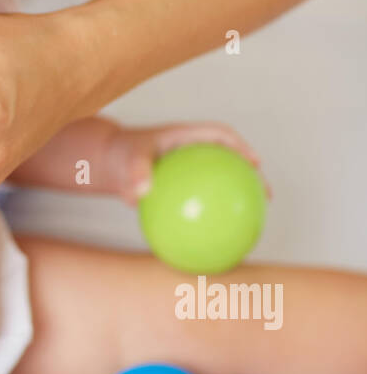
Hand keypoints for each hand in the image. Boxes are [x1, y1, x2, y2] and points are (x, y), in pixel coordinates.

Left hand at [106, 120, 271, 206]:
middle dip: (251, 175)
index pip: (219, 135)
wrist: (107, 162)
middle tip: (265, 194)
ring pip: (221, 181)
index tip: (255, 163)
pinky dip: (212, 214)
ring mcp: (190, 169)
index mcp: (184, 136)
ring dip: (239, 195)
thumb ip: (134, 172)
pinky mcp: (184, 186)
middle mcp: (192, 151)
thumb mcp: (124, 160)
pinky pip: (203, 199)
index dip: (241, 146)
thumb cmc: (117, 155)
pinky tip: (217, 239)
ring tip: (254, 219)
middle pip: (230, 159)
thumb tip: (141, 193)